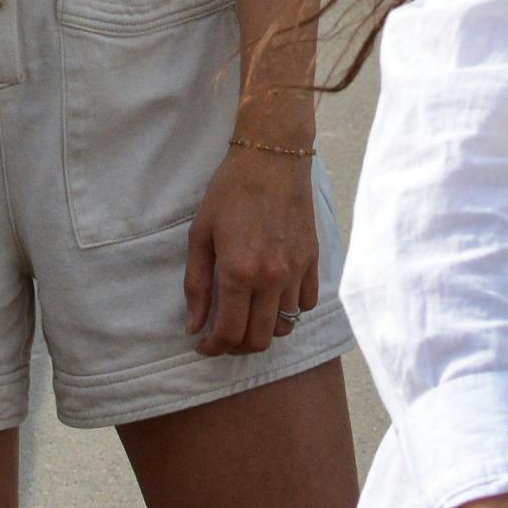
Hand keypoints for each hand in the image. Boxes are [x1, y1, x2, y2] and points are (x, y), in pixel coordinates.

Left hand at [183, 140, 320, 356]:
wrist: (271, 160)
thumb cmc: (229, 192)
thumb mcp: (200, 234)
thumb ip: (197, 284)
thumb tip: (194, 325)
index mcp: (239, 272)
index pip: (229, 332)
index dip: (213, 347)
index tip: (203, 345)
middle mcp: (271, 279)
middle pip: (260, 339)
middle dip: (237, 347)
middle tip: (222, 336)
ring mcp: (296, 272)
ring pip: (284, 326)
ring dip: (262, 330)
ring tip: (245, 317)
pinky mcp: (312, 262)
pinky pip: (305, 304)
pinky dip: (288, 310)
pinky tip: (271, 297)